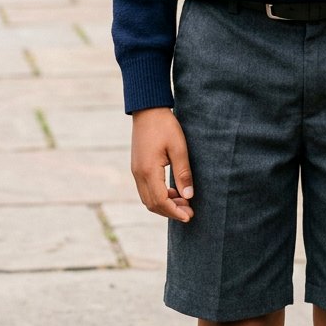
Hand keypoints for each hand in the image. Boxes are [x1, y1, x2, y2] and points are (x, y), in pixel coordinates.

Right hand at [131, 107, 193, 222]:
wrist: (148, 110)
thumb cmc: (165, 126)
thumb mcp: (179, 148)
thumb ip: (183, 173)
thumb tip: (188, 196)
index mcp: (148, 171)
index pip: (160, 201)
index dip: (175, 212)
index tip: (189, 216)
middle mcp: (139, 174)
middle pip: (152, 204)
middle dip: (170, 211)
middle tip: (189, 212)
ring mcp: (136, 171)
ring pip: (148, 198)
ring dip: (164, 204)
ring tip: (183, 202)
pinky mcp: (137, 167)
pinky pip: (146, 189)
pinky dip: (159, 196)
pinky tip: (172, 191)